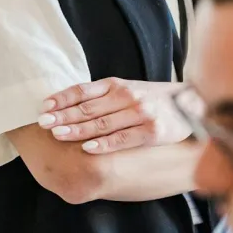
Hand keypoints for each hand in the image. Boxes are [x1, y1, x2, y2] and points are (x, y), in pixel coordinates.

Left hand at [37, 78, 191, 153]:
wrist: (189, 104)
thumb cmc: (149, 99)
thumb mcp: (125, 90)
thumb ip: (100, 96)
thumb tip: (65, 104)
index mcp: (115, 84)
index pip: (82, 90)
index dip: (61, 98)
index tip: (43, 107)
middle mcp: (126, 96)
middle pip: (88, 107)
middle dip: (63, 115)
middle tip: (43, 123)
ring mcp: (139, 113)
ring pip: (102, 123)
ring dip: (78, 129)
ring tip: (58, 135)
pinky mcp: (151, 131)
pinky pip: (123, 139)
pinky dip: (105, 144)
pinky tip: (88, 148)